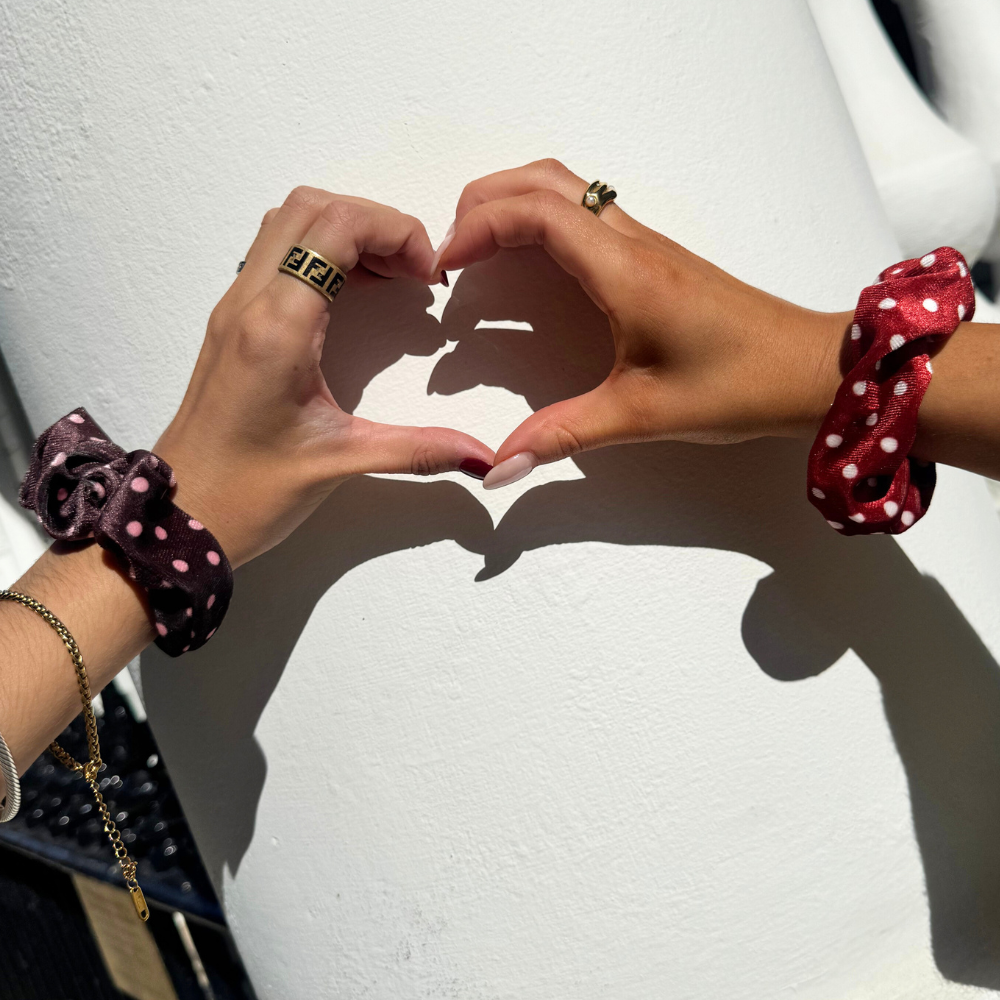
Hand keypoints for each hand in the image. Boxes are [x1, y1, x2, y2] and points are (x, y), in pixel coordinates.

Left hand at [154, 187, 494, 564]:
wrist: (182, 513)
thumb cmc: (248, 491)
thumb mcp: (342, 463)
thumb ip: (418, 450)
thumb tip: (481, 456)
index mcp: (276, 328)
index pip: (334, 226)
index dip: (394, 230)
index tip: (429, 274)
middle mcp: (248, 303)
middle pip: (311, 207)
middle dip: (375, 222)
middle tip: (416, 270)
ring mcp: (235, 307)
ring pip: (289, 224)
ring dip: (346, 232)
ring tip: (393, 277)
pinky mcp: (233, 322)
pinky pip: (277, 255)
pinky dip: (323, 254)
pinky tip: (359, 295)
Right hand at [437, 160, 846, 487]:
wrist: (809, 370)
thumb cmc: (737, 386)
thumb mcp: (640, 416)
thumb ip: (562, 435)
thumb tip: (499, 469)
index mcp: (624, 271)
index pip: (535, 212)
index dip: (477, 228)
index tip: (445, 270)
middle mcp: (631, 242)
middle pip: (542, 180)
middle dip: (483, 202)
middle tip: (449, 254)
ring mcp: (645, 244)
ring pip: (565, 189)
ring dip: (511, 205)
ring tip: (476, 255)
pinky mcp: (653, 259)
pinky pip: (585, 216)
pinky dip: (541, 223)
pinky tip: (527, 270)